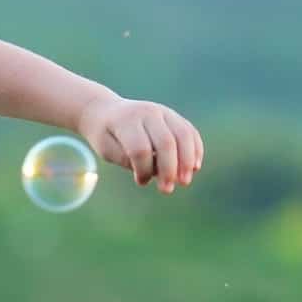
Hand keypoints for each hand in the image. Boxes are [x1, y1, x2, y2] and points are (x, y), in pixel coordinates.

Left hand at [76, 96, 204, 193]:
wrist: (106, 110)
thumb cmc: (105, 135)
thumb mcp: (107, 149)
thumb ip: (128, 159)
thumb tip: (157, 171)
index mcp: (126, 121)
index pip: (140, 149)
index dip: (144, 169)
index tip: (141, 182)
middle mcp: (148, 113)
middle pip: (166, 142)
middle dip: (169, 169)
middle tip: (167, 190)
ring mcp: (164, 112)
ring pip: (183, 135)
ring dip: (187, 161)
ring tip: (185, 182)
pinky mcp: (174, 116)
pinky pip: (190, 132)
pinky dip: (195, 149)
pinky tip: (195, 167)